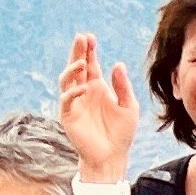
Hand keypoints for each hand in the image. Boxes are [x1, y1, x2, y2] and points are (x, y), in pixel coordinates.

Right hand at [58, 32, 141, 183]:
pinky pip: (66, 100)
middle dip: (77, 52)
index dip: (89, 51)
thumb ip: (123, 86)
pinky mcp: (69, 116)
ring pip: (67, 80)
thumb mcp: (129, 107)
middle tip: (81, 38)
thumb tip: (118, 64)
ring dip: (72, 70)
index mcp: (97, 88)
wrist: (113, 156)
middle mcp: (84, 92)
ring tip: (82, 62)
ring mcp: (75, 103)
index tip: (90, 37)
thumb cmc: (121, 133)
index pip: (91, 64)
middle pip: (76, 67)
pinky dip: (73, 93)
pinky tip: (83, 88)